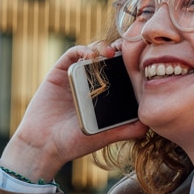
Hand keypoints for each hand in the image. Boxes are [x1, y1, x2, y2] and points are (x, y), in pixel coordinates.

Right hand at [0, 44, 147, 179]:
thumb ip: (126, 130)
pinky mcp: (60, 71)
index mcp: (103, 95)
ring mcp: (75, 76)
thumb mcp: (105, 137)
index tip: (141, 62)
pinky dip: (83, 50)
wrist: (44, 145)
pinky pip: (72, 54)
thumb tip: (149, 125)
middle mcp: (90, 83)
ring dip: (103, 48)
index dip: (130, 64)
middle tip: (129, 50)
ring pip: (92, 52)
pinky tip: (90, 55)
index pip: (121, 73)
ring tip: (111, 53)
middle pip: (108, 59)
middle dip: (120, 51)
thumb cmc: (73, 143)